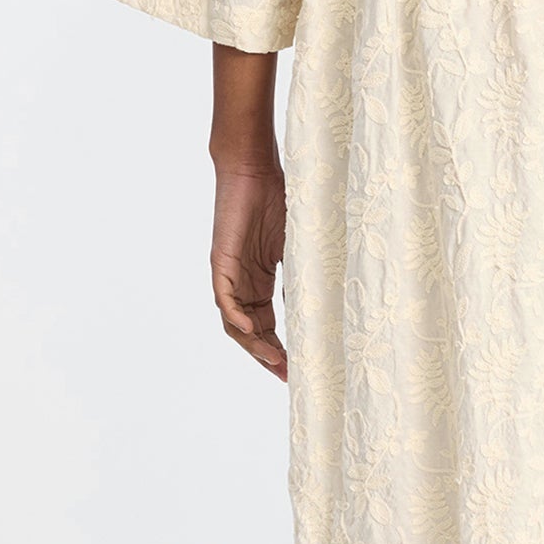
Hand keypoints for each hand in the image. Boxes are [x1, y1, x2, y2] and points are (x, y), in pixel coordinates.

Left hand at [211, 159, 286, 379]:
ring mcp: (229, 275)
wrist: (254, 169)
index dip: (279, 348)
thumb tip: (322, 306)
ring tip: (273, 360)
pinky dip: (236, 317)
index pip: (265, 325)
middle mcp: (241, 283)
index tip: (295, 369)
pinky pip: (224, 299)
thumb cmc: (278, 199)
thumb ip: (303, 275)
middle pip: (249, 331)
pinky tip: (252, 330)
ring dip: (252, 344)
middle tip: (286, 374)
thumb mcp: (297, 246)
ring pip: (234, 322)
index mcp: (259, 281)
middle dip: (267, 355)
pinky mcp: (221, 262)